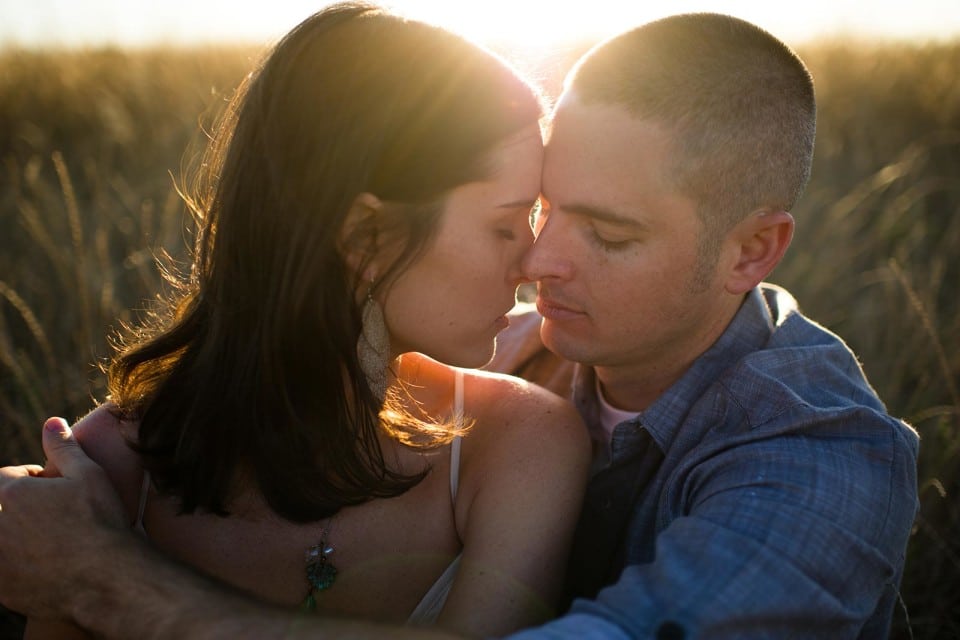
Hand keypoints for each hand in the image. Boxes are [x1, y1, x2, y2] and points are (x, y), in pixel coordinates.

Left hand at [0, 418, 127, 618]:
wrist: (107, 579)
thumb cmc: (101, 522)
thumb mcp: (90, 475)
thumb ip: (64, 448)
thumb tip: (51, 422)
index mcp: (12, 494)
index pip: (6, 477)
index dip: (31, 479)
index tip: (53, 488)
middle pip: (1, 508)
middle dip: (20, 507)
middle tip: (52, 514)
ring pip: (2, 539)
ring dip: (16, 535)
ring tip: (49, 539)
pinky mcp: (1, 588)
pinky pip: (3, 569)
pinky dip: (16, 565)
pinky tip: (46, 563)